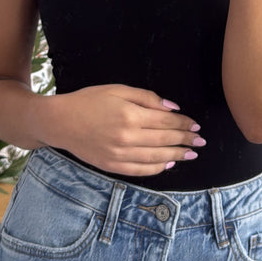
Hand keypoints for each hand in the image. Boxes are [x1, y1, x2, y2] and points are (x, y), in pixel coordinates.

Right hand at [49, 84, 204, 175]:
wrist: (60, 122)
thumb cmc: (88, 101)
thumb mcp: (117, 90)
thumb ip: (146, 98)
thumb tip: (172, 108)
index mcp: (129, 115)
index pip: (166, 122)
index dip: (184, 124)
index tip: (196, 126)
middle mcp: (127, 137)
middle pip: (165, 141)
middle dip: (186, 141)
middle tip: (200, 142)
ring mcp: (119, 155)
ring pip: (156, 158)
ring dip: (177, 156)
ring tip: (191, 154)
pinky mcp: (112, 166)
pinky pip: (140, 170)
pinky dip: (157, 168)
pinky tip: (168, 163)